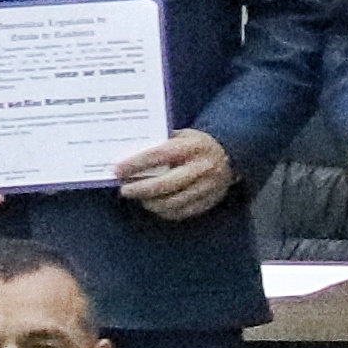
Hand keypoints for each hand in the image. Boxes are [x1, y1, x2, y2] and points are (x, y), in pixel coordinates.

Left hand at [112, 128, 239, 221]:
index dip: (136, 164)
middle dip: (141, 189)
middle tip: (124, 190)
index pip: (159, 155)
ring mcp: (208, 187)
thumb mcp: (183, 135)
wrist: (230, 156)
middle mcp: (202, 168)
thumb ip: (161, 143)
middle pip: (166, 184)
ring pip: (173, 202)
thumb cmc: (197, 144)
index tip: (117, 170)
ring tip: (139, 197)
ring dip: (151, 202)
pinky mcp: (210, 201)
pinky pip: (183, 212)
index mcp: (193, 147)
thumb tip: (129, 154)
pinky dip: (165, 211)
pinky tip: (155, 205)